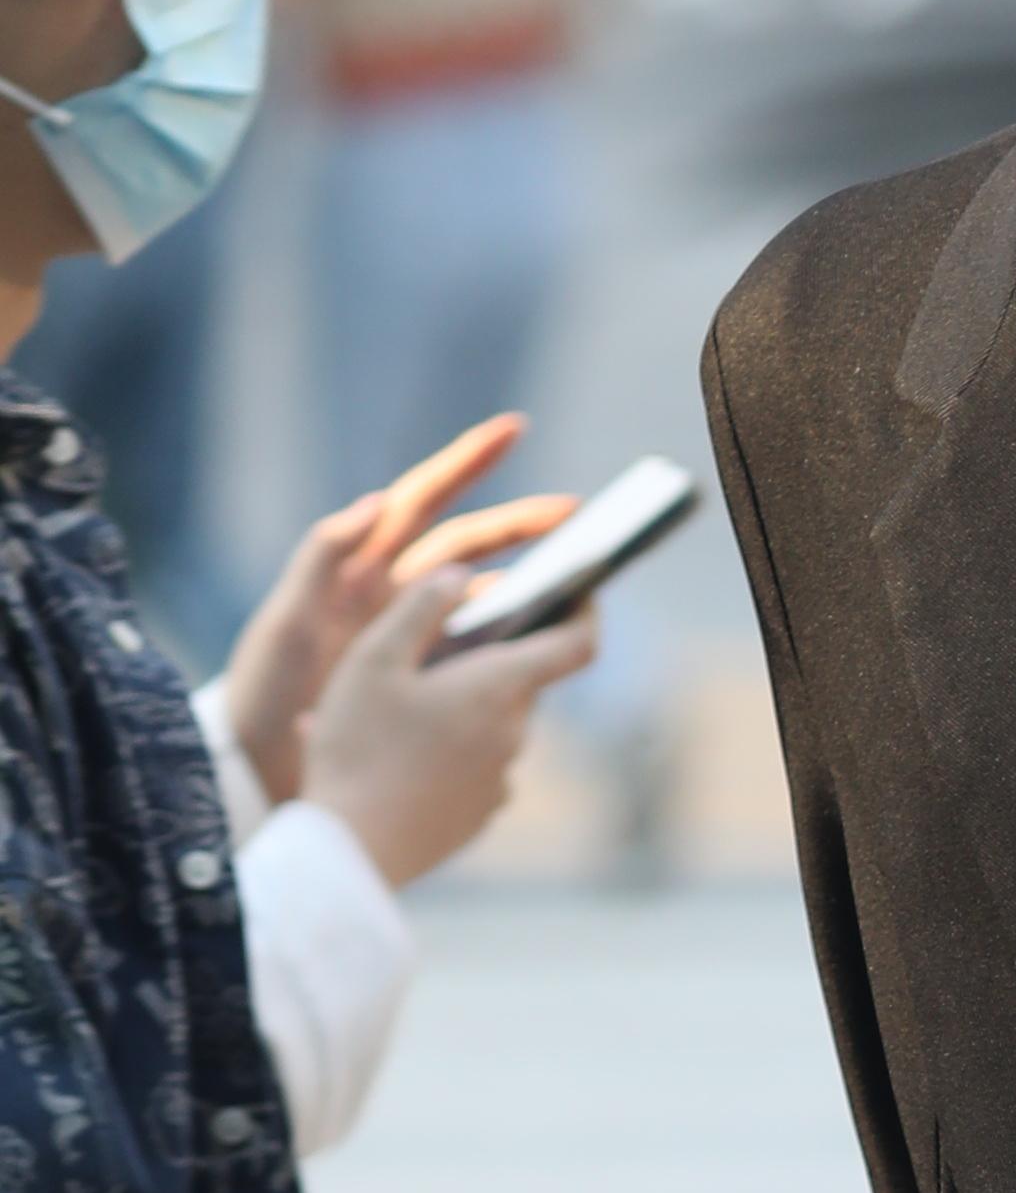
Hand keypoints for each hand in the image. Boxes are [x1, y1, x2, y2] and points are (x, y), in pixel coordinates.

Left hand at [218, 423, 568, 810]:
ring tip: (579, 589)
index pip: (424, 500)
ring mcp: (413, 636)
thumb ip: (324, 557)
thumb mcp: (287, 620)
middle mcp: (393, 592)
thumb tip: (377, 502)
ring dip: (530, 590)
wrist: (258, 763)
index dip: (468, 462)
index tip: (514, 429)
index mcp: (362, 566)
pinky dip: (513, 651)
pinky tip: (545, 654)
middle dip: (526, 525)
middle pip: (472, 545)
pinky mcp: (425, 681)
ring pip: (485, 599)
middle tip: (581, 516)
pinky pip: (481, 656)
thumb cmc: (264, 689)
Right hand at [291, 549, 599, 894]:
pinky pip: (470, 766)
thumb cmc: (359, 747)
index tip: (579, 589)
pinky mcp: (478, 815)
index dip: (586, 612)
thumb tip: (460, 576)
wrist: (350, 850)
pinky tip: (387, 753)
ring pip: (489, 724)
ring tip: (386, 705)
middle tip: (430, 644)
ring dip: (453, 705)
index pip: (577, 646)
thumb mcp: (374, 658)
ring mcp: (500, 782)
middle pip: (519, 681)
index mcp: (499, 690)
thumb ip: (420, 607)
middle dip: (485, 657)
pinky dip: (442, 749)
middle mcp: (514, 737)